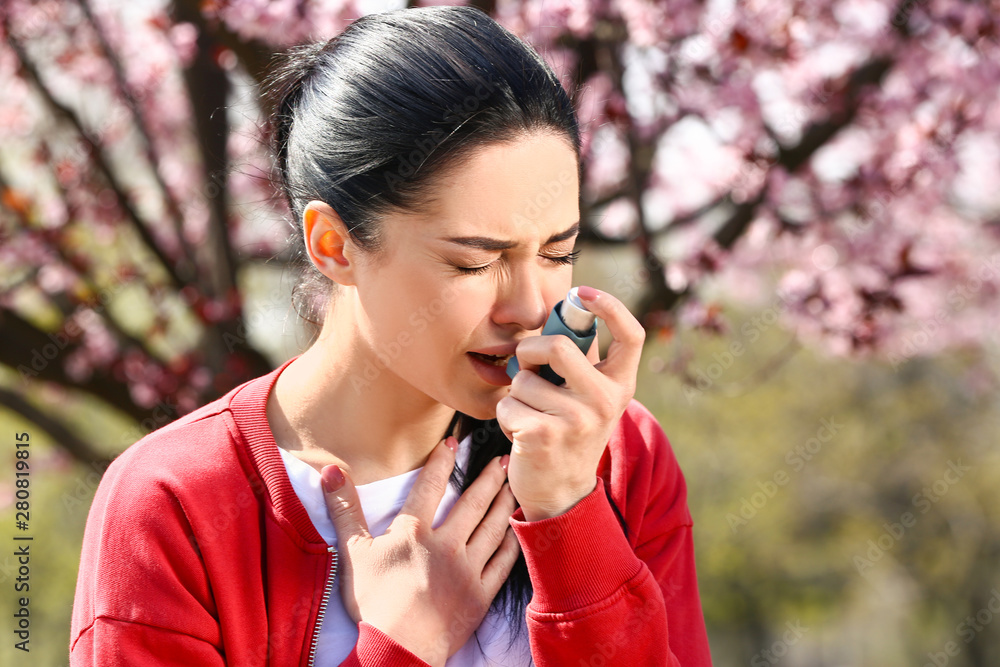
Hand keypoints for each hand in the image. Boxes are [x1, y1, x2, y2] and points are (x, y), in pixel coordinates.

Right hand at [321, 438, 520, 666]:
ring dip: (504, 504)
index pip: (431, 487)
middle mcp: (446, 545)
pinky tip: (519, 531)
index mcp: (415, 532)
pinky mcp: (480, 595)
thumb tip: (331, 470)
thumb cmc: (373, 603)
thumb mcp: (352, 552)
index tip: (455, 441)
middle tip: (504, 460)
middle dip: (488, 478)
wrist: (398, 650)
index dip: (443, 461)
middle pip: (472, 504)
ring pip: (492, 529)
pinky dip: (513, 545)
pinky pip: (503, 564)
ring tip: (514, 486)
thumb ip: (344, 509)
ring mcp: (467, 570)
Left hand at [497, 286, 644, 520]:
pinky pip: (508, 403)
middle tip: (527, 364)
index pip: (632, 335)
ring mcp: (576, 419)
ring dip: (517, 393)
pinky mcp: (543, 435)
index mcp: (621, 385)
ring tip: (531, 414)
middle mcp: (605, 401)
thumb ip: (581, 361)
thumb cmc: (568, 431)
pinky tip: (522, 433)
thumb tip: (563, 311)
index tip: (585, 292)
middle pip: (559, 346)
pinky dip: (506, 415)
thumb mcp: (588, 397)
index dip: (611, 306)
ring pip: (524, 378)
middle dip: (530, 349)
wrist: (561, 492)